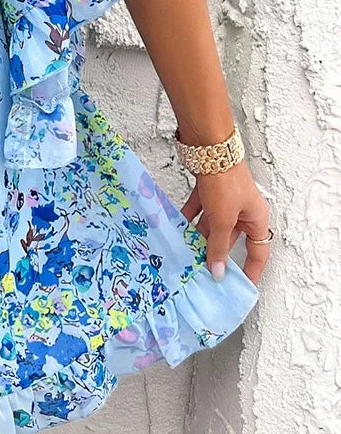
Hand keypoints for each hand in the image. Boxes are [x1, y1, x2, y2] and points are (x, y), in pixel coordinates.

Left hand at [180, 160, 271, 285]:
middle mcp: (243, 210)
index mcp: (256, 218)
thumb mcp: (222, 220)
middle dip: (214, 252)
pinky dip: (188, 218)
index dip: (251, 269)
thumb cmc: (225, 181)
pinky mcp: (209, 189)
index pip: (258, 251)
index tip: (241, 285)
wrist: (209, 148)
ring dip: (198, 236)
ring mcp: (225, 199)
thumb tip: (218, 272)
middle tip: (200, 269)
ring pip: (212, 225)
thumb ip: (217, 246)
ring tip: (184, 251)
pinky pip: (199, 210)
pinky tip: (176, 227)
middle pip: (229, 238)